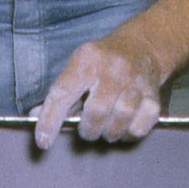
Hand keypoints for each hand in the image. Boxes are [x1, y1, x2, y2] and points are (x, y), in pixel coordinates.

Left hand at [34, 25, 165, 148]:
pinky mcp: (153, 95)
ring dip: (109, 133)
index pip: (63, 92)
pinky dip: (130, 133)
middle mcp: (113, 68)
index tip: (43, 142)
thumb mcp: (78, 67)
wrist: (143, 46)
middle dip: (88, 130)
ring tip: (105, 129)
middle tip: (87, 131)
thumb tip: (35, 117)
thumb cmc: (102, 61)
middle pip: (97, 110)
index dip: (50, 120)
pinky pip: (141, 125)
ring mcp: (136, 81)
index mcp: (86, 60)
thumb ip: (60, 94)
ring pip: (121, 119)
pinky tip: (124, 128)